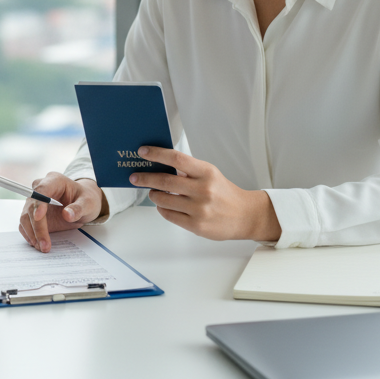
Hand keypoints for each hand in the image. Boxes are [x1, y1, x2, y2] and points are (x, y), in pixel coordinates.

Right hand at [17, 172, 108, 252]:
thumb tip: (67, 214)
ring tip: (42, 246)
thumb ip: (78, 208)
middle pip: (32, 206)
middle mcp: (41, 188)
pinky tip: (37, 243)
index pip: (42, 190)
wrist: (82, 203)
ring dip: (32, 233)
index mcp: (54, 180)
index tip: (38, 217)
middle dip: (37, 227)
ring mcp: (35, 201)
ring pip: (25, 216)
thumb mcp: (88, 203)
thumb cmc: (85, 199)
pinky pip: (25, 223)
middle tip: (44, 244)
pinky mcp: (33, 213)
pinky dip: (29, 234)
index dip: (38, 204)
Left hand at [131, 146, 280, 241]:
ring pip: (164, 200)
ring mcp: (199, 209)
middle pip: (165, 181)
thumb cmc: (224, 192)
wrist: (245, 215)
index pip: (176, 159)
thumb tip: (160, 164)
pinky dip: (162, 209)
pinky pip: (170, 216)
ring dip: (154, 195)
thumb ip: (188, 170)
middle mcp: (203, 190)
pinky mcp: (197, 226)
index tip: (143, 152)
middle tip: (135, 177)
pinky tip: (162, 205)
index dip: (156, 154)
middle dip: (145, 178)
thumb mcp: (210, 173)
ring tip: (152, 192)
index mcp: (206, 172)